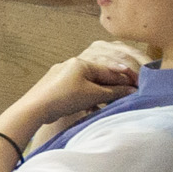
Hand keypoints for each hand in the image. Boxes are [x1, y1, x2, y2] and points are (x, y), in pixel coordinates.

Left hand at [11, 53, 137, 131]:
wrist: (34, 108)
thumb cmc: (64, 98)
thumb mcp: (93, 95)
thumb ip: (114, 92)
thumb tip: (132, 90)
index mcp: (81, 62)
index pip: (109, 70)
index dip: (125, 80)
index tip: (138, 87)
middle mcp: (71, 65)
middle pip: (99, 76)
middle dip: (113, 87)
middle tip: (128, 96)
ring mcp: (61, 75)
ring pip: (89, 83)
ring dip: (100, 94)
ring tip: (109, 104)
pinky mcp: (56, 86)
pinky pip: (78, 89)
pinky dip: (88, 97)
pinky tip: (92, 107)